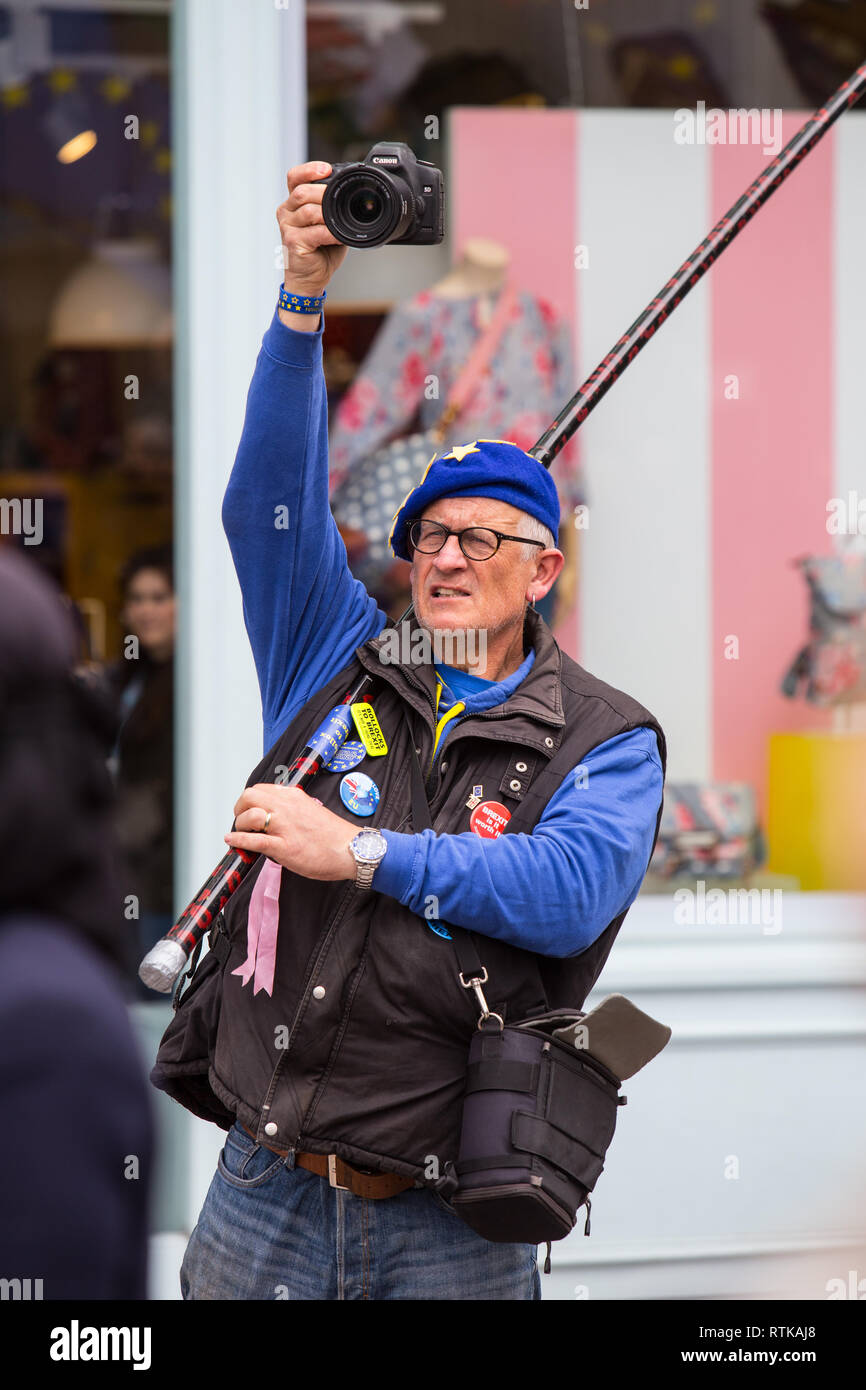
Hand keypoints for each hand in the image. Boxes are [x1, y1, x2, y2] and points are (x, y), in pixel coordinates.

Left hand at [224, 784, 356, 881]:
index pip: (260, 789)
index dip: (249, 800)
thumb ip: (292, 810)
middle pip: (249, 796)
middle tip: (241, 820)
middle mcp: (287, 807)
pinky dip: (239, 840)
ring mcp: (285, 826)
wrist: (351, 850)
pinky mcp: (285, 847)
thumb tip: (276, 815)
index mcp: (294, 796)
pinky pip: (254, 840)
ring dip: (240, 825)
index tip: (248, 810)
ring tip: (241, 833)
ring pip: (249, 816)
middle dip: (239, 809)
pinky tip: (233, 841)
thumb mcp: (311, 811)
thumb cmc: (334, 835)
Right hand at [276, 161, 348, 296]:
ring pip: (308, 210)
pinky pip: (315, 232)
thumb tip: (355, 196)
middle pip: (302, 192)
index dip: (309, 170)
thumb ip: (334, 208)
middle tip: (341, 201)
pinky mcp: (292, 242)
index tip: (326, 169)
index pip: (294, 177)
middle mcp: (287, 212)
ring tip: (341, 221)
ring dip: (328, 214)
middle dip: (323, 193)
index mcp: (294, 203)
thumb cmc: (320, 251)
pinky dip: (330, 233)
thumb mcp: (329, 224)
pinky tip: (339, 236)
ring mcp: (287, 227)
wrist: (310, 278)